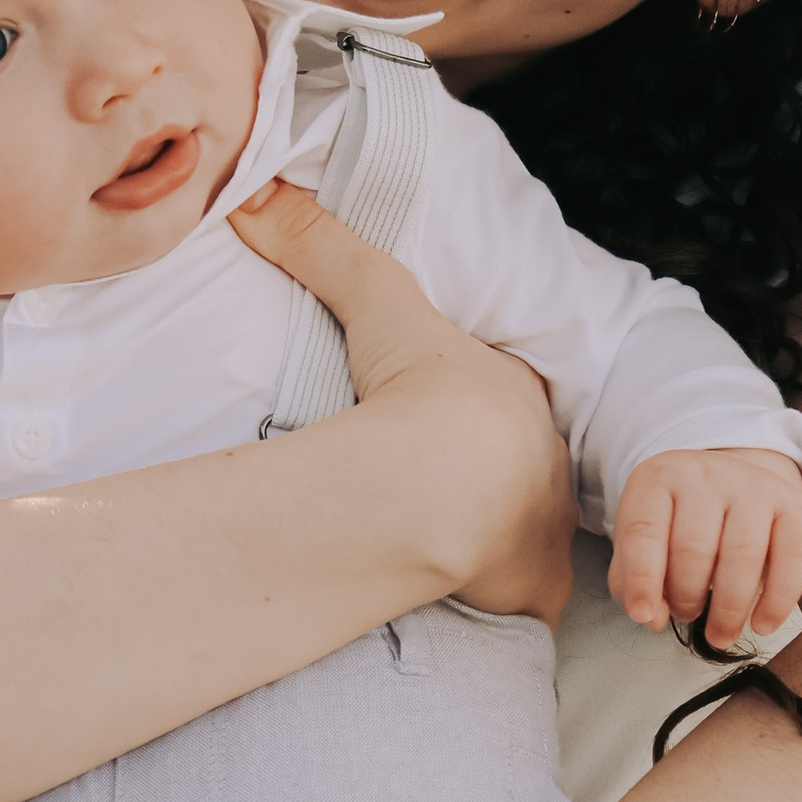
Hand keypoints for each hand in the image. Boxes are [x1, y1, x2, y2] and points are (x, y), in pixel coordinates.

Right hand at [230, 182, 573, 622]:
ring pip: (528, 531)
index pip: (506, 397)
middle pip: (523, 466)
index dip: (484, 403)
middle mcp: (544, 465)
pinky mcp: (530, 590)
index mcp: (518, 399)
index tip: (451, 411)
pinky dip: (503, 603)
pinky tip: (477, 608)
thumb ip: (325, 247)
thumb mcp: (379, 301)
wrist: (447, 480)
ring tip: (457, 549)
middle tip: (448, 487)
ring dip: (500, 538)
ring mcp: (541, 532)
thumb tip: (257, 192)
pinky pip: (522, 600)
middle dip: (497, 474)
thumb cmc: (426, 390)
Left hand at [609, 445, 801, 650]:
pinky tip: (762, 625)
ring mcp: (753, 486)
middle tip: (687, 616)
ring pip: (741, 556)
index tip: (643, 615)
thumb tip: (654, 618)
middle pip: (694, 548)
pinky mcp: (794, 505)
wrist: (732, 483)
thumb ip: (635, 581)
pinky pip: (792, 559)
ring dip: (728, 609)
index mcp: (657, 480)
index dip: (642, 578)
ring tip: (719, 634)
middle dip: (687, 599)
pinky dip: (778, 601)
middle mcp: (705, 475)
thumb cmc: (678, 523)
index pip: (644, 531)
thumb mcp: (644, 541)